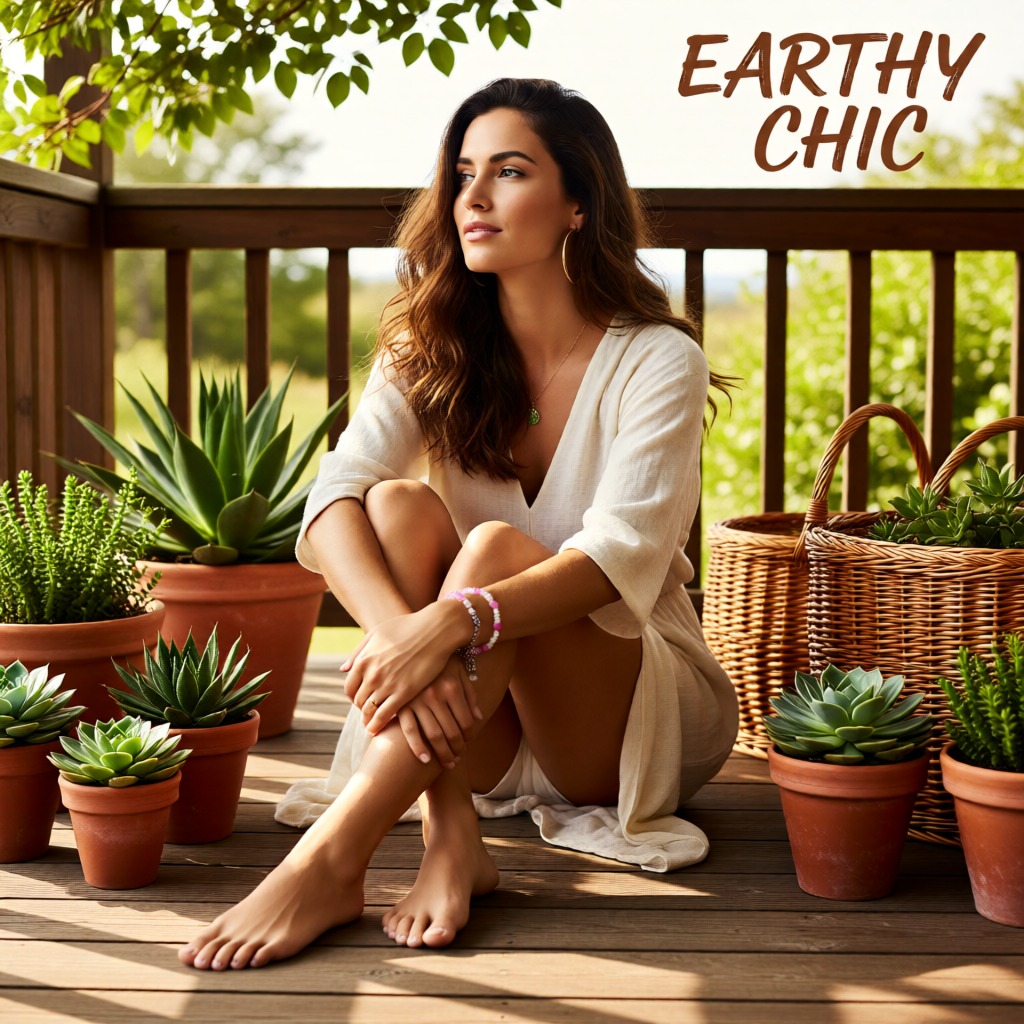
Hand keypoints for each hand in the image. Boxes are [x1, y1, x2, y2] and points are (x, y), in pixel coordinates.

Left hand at [342, 602, 480, 737]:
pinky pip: (384, 715)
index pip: (349, 688)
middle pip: (359, 701)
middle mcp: (372, 674)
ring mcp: (387, 684)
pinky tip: (378, 730)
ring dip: (368, 719)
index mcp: (363, 660)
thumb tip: (343, 669)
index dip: (353, 696)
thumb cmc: (407, 627)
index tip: (360, 700)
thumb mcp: (377, 633)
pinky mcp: (404, 692)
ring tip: (371, 725)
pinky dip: (378, 725)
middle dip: (362, 708)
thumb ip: (359, 652)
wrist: (435, 629)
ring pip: (369, 711)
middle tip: (368, 713)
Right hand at [396, 657, 481, 767]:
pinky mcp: (400, 703)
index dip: (469, 736)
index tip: (468, 744)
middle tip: (457, 759)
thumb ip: (470, 694)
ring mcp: (417, 700)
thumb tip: (477, 718)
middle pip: (451, 732)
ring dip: (442, 753)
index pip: (466, 721)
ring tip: (447, 763)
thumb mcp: (459, 670)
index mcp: (452, 687)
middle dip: (457, 750)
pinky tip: (424, 760)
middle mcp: (436, 694)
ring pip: (433, 735)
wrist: (412, 641)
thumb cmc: (440, 657)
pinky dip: (417, 747)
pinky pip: (409, 730)